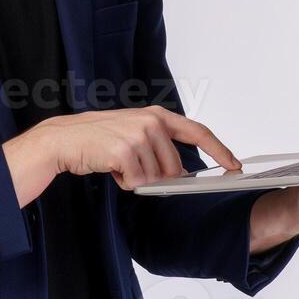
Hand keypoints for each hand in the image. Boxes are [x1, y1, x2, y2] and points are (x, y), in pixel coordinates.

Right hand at [3, 106, 239, 206]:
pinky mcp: (125, 151)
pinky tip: (110, 168)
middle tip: (132, 167)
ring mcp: (138, 135)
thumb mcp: (133, 133)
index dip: (219, 149)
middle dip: (156, 176)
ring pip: (156, 178)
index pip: (197, 132)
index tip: (234, 165)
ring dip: (137, 179)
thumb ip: (159, 146)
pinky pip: (137, 182)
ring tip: (117, 163)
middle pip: (175, 168)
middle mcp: (151, 122)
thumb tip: (181, 174)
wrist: (64, 139)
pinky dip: (125, 182)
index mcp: (156, 115)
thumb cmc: (98, 139)